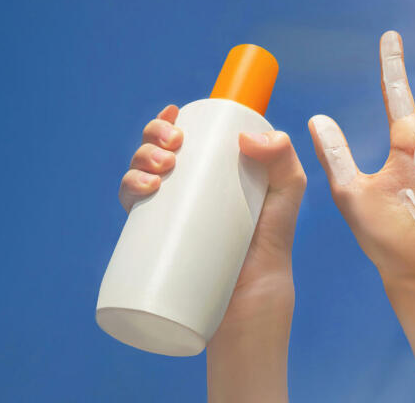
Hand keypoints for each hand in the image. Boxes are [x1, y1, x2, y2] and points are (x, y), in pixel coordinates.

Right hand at [119, 104, 305, 402]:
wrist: (249, 298)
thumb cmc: (269, 244)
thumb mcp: (286, 193)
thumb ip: (284, 158)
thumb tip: (246, 138)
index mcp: (206, 172)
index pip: (180, 138)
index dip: (167, 121)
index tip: (175, 115)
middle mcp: (181, 191)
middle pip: (155, 150)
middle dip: (153, 136)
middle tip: (174, 146)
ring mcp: (166, 215)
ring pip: (137, 174)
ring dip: (139, 160)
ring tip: (162, 171)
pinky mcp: (153, 242)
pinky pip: (130, 208)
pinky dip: (128, 190)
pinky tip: (142, 189)